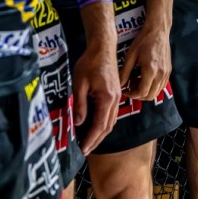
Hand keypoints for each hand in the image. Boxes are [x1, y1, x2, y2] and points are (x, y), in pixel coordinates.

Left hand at [73, 37, 121, 153]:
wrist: (103, 48)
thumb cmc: (89, 63)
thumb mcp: (79, 84)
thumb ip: (80, 104)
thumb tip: (79, 122)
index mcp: (107, 98)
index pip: (99, 125)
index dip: (91, 139)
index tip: (83, 149)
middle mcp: (115, 99)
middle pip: (108, 127)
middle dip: (96, 140)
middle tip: (85, 150)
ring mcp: (117, 96)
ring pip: (111, 121)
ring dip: (101, 134)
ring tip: (90, 142)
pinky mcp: (116, 93)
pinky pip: (112, 114)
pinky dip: (105, 124)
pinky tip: (96, 127)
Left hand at [120, 22, 171, 102]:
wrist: (158, 30)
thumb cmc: (143, 40)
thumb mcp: (130, 56)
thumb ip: (124, 72)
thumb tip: (120, 85)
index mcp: (150, 70)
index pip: (142, 92)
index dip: (132, 95)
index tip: (125, 91)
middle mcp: (160, 74)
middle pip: (150, 95)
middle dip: (139, 95)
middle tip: (130, 88)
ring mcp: (166, 73)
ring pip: (157, 92)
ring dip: (146, 91)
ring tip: (137, 81)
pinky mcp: (169, 70)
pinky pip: (161, 85)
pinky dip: (153, 86)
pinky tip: (145, 77)